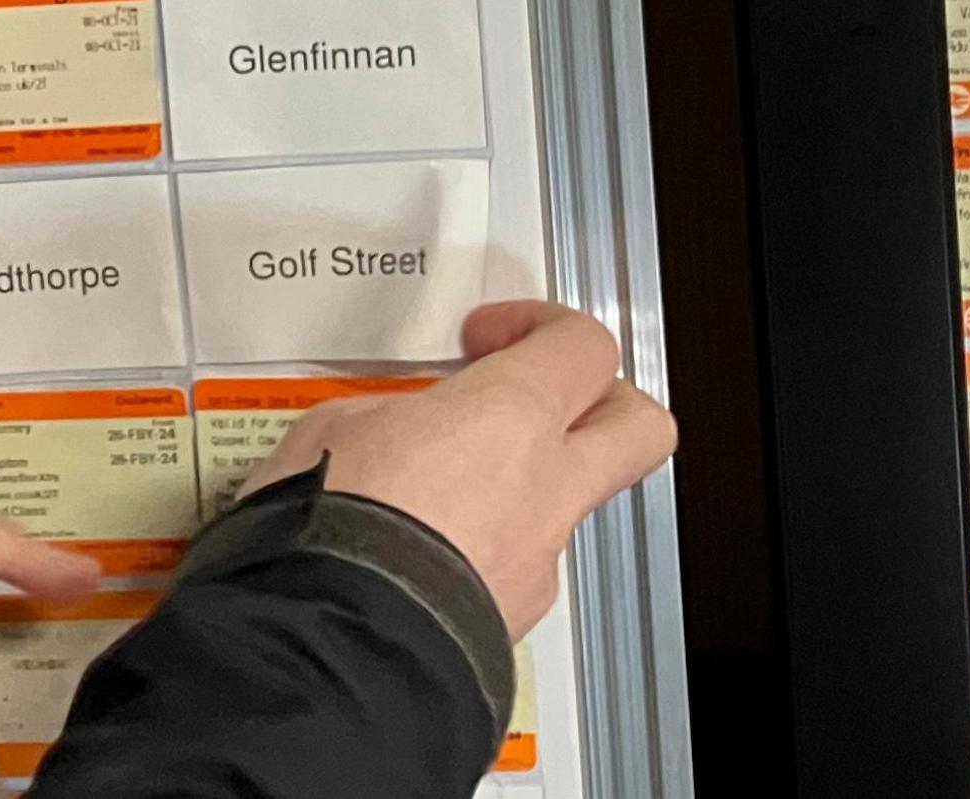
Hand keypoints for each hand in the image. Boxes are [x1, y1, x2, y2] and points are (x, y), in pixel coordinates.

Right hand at [242, 301, 673, 637]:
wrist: (329, 642)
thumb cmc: (333, 525)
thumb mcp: (335, 425)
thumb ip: (393, 411)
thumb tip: (396, 425)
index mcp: (512, 417)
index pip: (583, 347)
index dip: (541, 327)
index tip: (488, 338)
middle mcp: (548, 489)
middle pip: (640, 426)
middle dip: (604, 401)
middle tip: (542, 394)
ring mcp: (537, 561)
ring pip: (568, 506)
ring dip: (521, 486)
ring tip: (435, 487)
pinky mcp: (512, 618)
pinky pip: (517, 566)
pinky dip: (482, 548)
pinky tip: (416, 549)